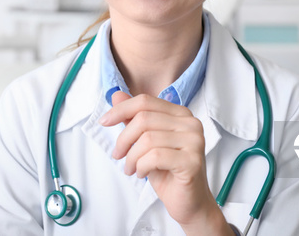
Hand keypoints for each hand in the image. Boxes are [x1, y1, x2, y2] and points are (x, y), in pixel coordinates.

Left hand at [101, 92, 232, 234]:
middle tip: (118, 155)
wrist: (189, 203)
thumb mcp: (146, 142)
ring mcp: (194, 141)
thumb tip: (116, 95)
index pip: (145, 101)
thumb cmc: (167, 172)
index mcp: (181, 114)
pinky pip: (155, 156)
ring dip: (131, 157)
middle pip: (144, 119)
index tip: (104, 121)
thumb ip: (134, 118)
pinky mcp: (192, 161)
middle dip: (124, 139)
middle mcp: (191, 123)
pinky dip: (141, 166)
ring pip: (147, 139)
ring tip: (131, 168)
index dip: (121, 109)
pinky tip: (142, 173)